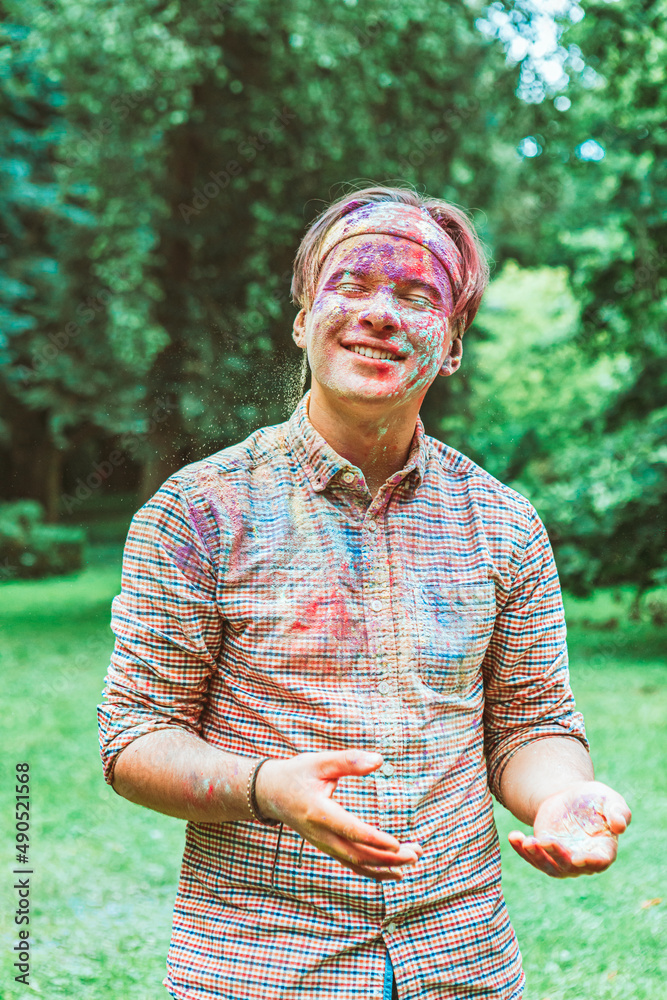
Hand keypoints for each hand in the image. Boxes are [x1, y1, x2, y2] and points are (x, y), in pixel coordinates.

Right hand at [254, 750, 422, 881]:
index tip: (398, 844)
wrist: (272, 793)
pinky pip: (352, 864)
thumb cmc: (298, 773)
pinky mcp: (328, 847)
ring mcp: (324, 845)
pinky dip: (374, 871)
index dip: (374, 840)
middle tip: (416, 854)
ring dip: (386, 866)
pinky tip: (395, 872)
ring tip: (414, 859)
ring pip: (357, 863)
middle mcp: (321, 834)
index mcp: (319, 813)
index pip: (350, 831)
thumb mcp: (320, 761)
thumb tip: (380, 760)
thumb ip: (349, 761)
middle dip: (389, 858)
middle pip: (358, 855)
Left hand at [508, 780, 630, 877]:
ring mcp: (562, 860)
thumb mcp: (609, 799)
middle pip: (570, 866)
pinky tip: (513, 836)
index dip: (591, 862)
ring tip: (526, 840)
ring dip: (536, 856)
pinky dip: (521, 850)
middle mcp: (583, 860)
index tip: (577, 857)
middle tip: (543, 841)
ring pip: (550, 866)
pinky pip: (533, 857)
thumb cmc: (593, 798)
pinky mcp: (544, 853)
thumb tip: (620, 826)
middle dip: (556, 855)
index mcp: (604, 849)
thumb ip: (618, 811)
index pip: (600, 862)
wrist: (568, 796)